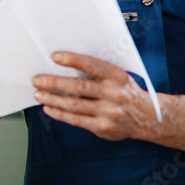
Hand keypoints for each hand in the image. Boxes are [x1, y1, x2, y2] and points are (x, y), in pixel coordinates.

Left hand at [33, 52, 158, 140]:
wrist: (147, 117)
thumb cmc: (125, 91)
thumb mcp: (119, 77)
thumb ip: (98, 72)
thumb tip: (65, 64)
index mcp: (118, 77)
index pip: (93, 66)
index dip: (73, 60)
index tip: (55, 57)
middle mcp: (114, 94)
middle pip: (79, 87)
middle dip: (54, 83)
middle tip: (37, 79)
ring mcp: (109, 112)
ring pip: (74, 105)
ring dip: (52, 99)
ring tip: (38, 94)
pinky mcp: (103, 127)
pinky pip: (76, 120)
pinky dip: (60, 114)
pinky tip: (49, 108)